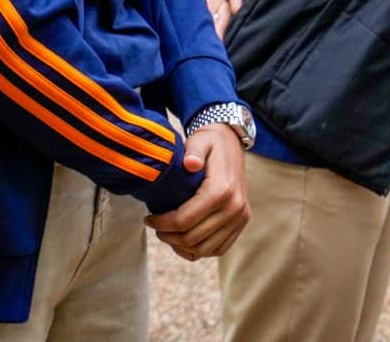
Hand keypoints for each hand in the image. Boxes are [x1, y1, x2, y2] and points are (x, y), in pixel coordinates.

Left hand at [145, 123, 250, 260]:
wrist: (232, 143)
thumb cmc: (211, 142)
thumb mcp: (200, 140)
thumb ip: (193, 151)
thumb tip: (190, 164)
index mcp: (223, 190)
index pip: (184, 221)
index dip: (161, 224)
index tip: (148, 218)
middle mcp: (235, 207)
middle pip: (192, 238)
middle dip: (168, 236)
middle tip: (155, 226)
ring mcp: (240, 217)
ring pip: (205, 249)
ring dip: (182, 246)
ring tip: (168, 233)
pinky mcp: (241, 222)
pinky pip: (219, 249)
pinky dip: (199, 250)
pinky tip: (185, 240)